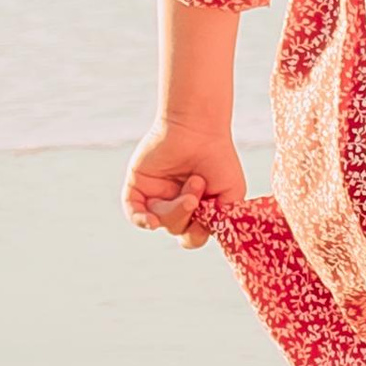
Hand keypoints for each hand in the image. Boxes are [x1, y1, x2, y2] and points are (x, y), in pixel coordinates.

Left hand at [122, 124, 246, 246]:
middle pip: (176, 229)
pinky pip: (133, 212)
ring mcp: (155, 195)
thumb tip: (204, 238)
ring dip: (176, 208)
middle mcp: (174, 204)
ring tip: (193, 182)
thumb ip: (224, 222)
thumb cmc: (219, 158)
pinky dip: (141, 220)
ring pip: (158, 221)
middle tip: (199, 186)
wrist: (200, 127)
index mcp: (195, 210)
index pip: (191, 236)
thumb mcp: (231, 195)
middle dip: (188, 213)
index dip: (197, 234)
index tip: (209, 218)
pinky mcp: (138, 185)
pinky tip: (151, 221)